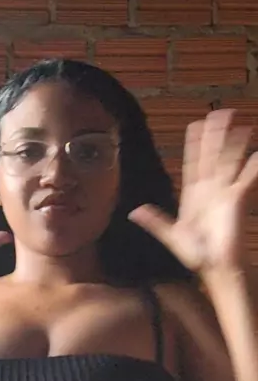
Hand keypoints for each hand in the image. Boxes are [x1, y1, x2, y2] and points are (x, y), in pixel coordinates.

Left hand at [129, 109, 257, 278]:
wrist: (214, 267)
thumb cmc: (196, 254)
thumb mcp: (171, 235)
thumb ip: (155, 221)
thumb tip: (134, 212)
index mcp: (193, 195)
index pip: (194, 162)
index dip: (195, 144)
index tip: (195, 125)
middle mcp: (210, 190)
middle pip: (212, 155)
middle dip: (216, 134)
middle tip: (220, 112)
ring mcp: (224, 193)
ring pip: (229, 160)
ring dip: (234, 142)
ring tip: (240, 123)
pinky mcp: (237, 200)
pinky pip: (246, 178)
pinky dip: (253, 166)